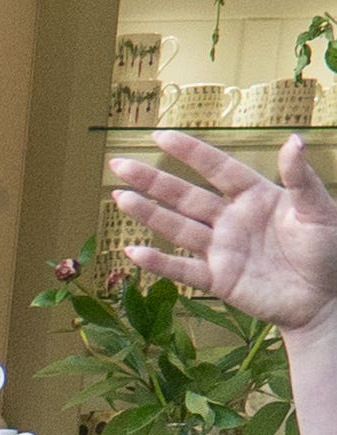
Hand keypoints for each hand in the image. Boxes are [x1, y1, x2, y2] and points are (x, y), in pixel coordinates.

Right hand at [112, 129, 336, 334]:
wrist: (326, 298)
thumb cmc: (329, 250)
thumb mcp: (319, 209)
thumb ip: (301, 178)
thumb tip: (292, 141)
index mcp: (256, 197)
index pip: (218, 169)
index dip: (190, 153)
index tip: (161, 136)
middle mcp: (232, 220)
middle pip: (185, 196)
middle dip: (152, 180)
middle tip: (119, 164)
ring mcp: (222, 250)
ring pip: (177, 228)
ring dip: (148, 214)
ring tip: (119, 197)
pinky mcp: (219, 280)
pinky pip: (183, 270)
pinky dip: (159, 262)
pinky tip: (133, 252)